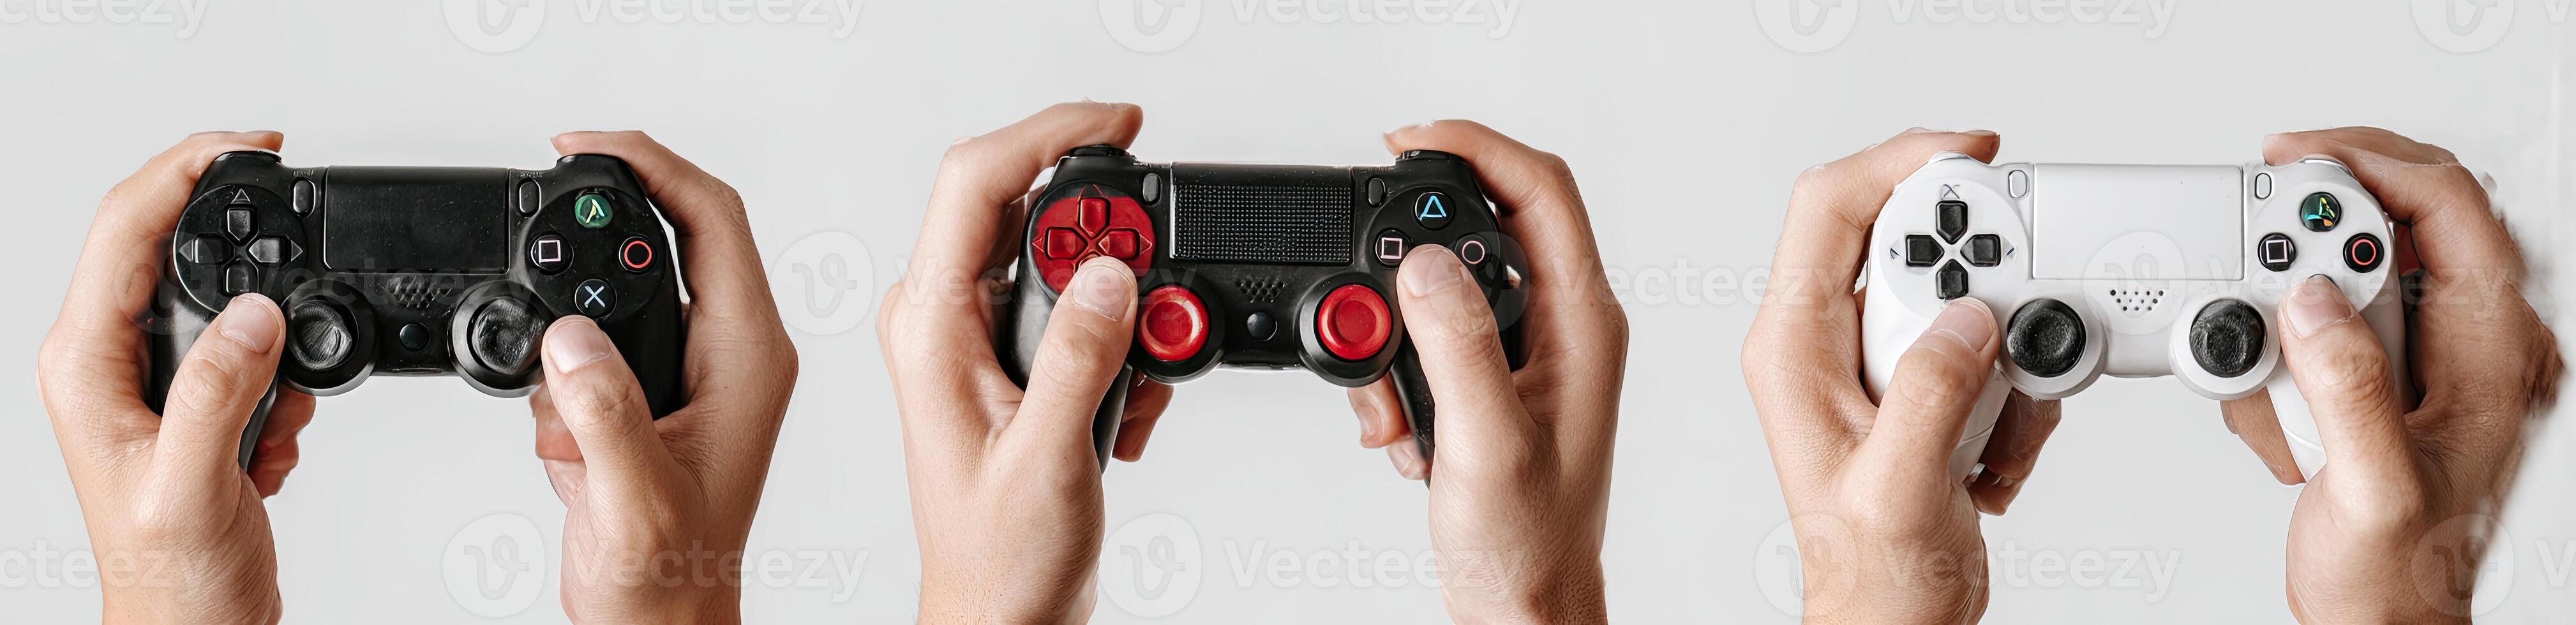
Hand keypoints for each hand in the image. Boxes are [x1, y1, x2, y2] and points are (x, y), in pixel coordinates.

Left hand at [37, 131, 316, 623]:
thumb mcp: (192, 482)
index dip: (184, 173)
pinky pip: (246, 351)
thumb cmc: (170, 574)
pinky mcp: (190, 405)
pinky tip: (277, 433)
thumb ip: (218, 392)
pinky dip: (281, 379)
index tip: (248, 149)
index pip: (126, 231)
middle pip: (163, 244)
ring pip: (215, 299)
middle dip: (235, 232)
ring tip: (279, 398)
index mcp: (85, 366)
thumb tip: (256, 315)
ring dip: (271, 329)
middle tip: (290, 204)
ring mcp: (148, 383)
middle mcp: (106, 364)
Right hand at [527, 132, 798, 622]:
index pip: (713, 218)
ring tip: (568, 431)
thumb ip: (602, 415)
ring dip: (570, 342)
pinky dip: (560, 386)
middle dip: (593, 248)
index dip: (650, 165)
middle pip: (673, 236)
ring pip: (623, 298)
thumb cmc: (668, 578)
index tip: (582, 144)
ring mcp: (699, 374)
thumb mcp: (632, 498)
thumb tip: (569, 341)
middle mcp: (734, 354)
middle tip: (539, 248)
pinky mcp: (658, 397)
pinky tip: (567, 451)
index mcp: (750, 357)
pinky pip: (598, 349)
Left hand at [878, 101, 1172, 621]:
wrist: (1000, 618)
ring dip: (1120, 313)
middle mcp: (941, 321)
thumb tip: (1116, 271)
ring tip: (1130, 385)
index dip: (1048, 133)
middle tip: (1151, 301)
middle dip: (1108, 246)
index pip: (975, 182)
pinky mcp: (1009, 362)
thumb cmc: (998, 558)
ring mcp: (973, 340)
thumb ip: (1082, 356)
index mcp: (928, 328)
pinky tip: (1121, 411)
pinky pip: (1078, 312)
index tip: (1120, 126)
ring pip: (1063, 265)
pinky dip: (1120, 349)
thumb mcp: (1048, 455)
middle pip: (1026, 212)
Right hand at [1344, 121, 1625, 622]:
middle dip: (1415, 246)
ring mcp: (1536, 353)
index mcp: (1583, 324)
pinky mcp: (1501, 381)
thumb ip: (1454, 345)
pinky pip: (1440, 334)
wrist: (1524, 612)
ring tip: (1389, 393)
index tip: (1406, 142)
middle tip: (1366, 266)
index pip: (1540, 189)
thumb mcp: (1482, 442)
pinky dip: (1400, 368)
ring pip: (1455, 282)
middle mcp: (1567, 327)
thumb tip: (1424, 264)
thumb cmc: (1525, 547)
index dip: (1474, 147)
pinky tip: (1398, 424)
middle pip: (1493, 221)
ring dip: (1400, 325)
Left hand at [1741, 129, 2063, 623]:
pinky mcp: (1922, 389)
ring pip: (1961, 299)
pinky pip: (1987, 351)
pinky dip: (2015, 397)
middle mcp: (1824, 344)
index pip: (1827, 208)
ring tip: (1996, 427)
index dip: (1896, 161)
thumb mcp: (1898, 487)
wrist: (1895, 622)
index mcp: (1791, 348)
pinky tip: (1995, 459)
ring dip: (2006, 355)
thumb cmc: (1871, 574)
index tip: (1970, 155)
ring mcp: (1876, 365)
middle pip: (1908, 245)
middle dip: (1980, 281)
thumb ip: (1932, 393)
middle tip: (2014, 326)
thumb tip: (1971, 319)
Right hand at [2218, 128, 2561, 622]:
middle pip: (2393, 228)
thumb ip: (2347, 391)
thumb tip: (2311, 303)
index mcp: (2496, 352)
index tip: (2296, 158)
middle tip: (2261, 290)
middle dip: (2306, 258)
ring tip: (2283, 399)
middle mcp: (2472, 343)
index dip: (2373, 163)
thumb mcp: (2374, 489)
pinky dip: (2279, 362)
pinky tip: (2286, 421)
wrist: (2381, 623)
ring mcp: (2428, 359)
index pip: (2451, 209)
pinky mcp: (2383, 377)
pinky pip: (2319, 329)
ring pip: (2342, 281)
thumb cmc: (2401, 574)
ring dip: (2284, 327)